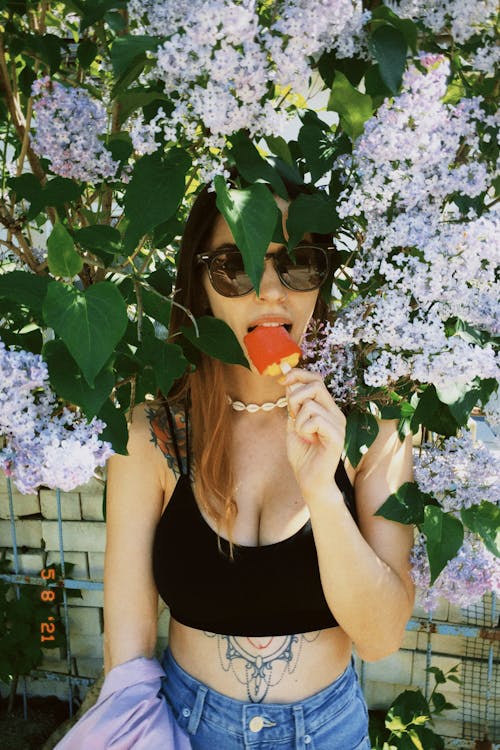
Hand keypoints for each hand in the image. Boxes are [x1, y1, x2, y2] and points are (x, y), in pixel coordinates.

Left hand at [283, 368, 345, 501]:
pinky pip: (314, 419)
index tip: (282, 381)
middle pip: (316, 384)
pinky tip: (307, 439)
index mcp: (327, 408)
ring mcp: (339, 424)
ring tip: (302, 433)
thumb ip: (292, 400)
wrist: (310, 480)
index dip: (298, 374)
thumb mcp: (293, 421)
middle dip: (295, 396)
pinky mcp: (337, 436)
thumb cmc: (302, 453)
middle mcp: (336, 413)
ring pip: (311, 404)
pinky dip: (303, 428)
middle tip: (291, 414)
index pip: (316, 379)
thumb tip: (287, 371)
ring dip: (297, 419)